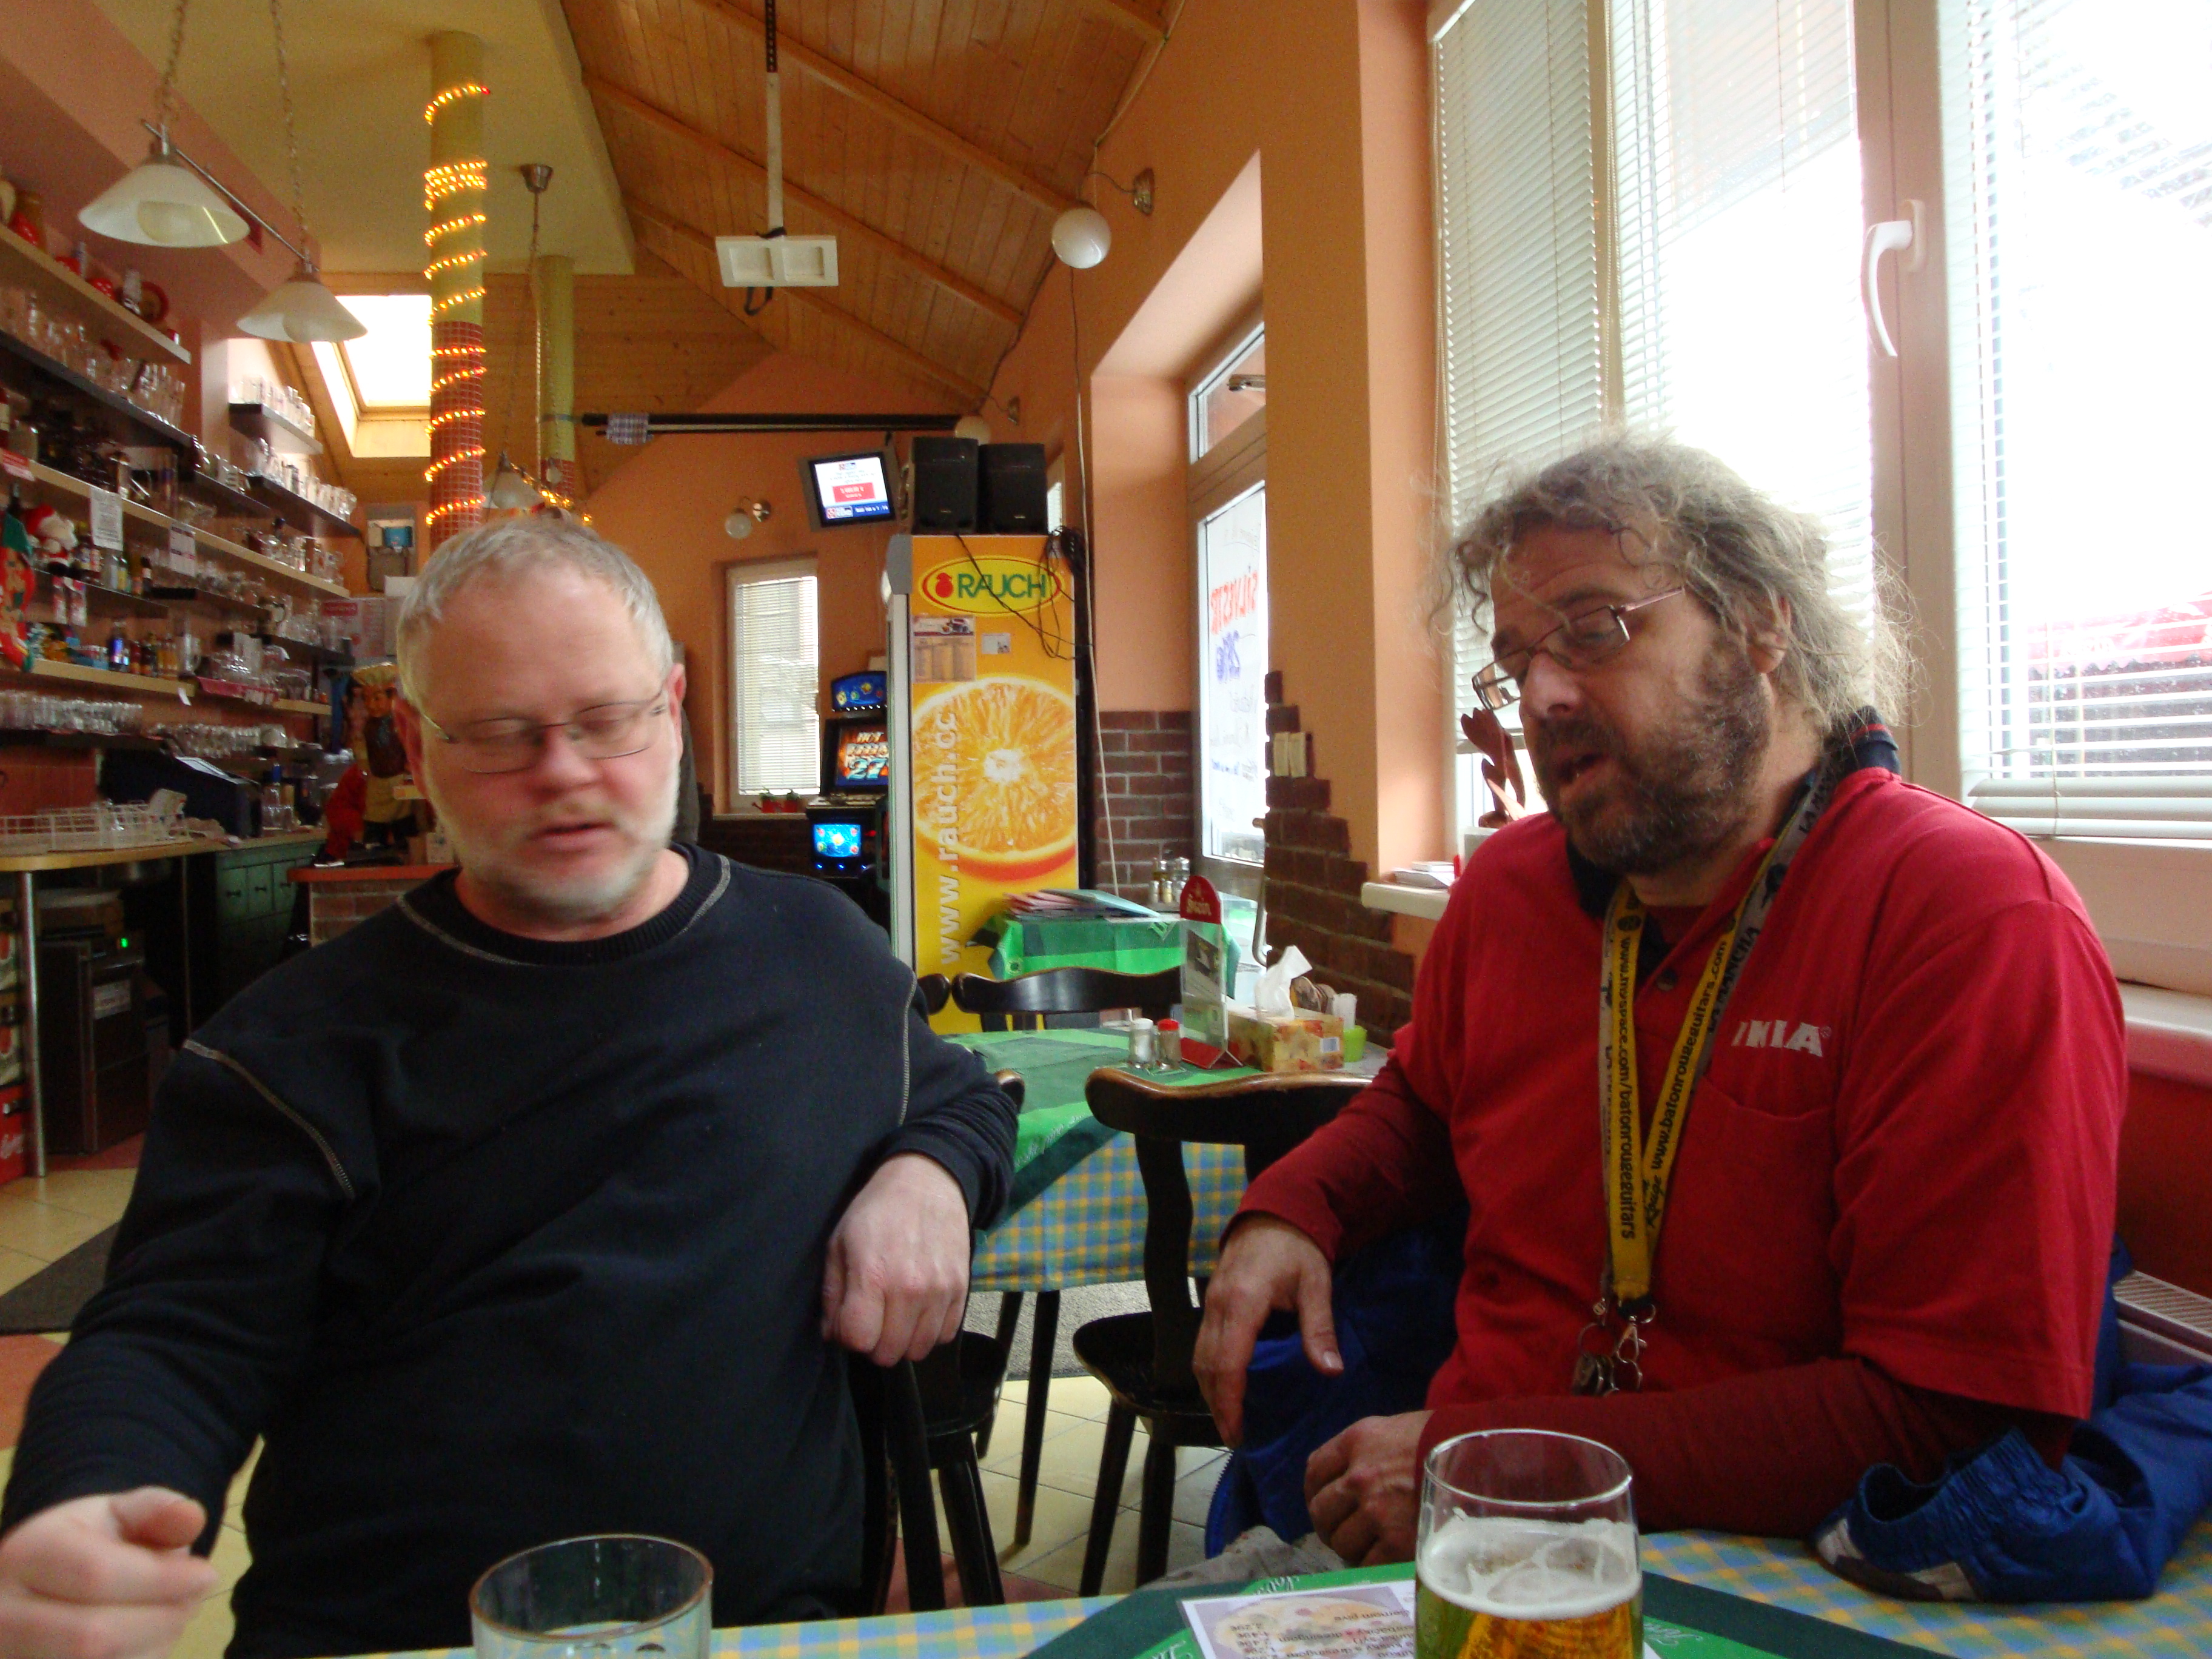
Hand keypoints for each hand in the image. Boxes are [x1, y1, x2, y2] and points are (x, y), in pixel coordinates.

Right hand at [0, 1489, 216, 1658]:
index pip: (95, 1575)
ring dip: (151, 1647)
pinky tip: (144, 1643)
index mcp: (25, 1555)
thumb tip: (191, 1518)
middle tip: (190, 1603)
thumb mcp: (119, 1514)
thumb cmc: (86, 1546)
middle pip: (93, 1637)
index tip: (207, 1575)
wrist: (36, 1588)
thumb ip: (156, 1511)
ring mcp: (11, 1657)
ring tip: (165, 1618)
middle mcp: (4, 1615)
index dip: (161, 1580)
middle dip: (159, 1620)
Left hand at [822, 1154, 971, 1364]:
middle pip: (888, 1353)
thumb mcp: (839, 1243)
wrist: (928, 1182)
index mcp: (873, 1276)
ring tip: (896, 1316)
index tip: (850, 1321)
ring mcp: (940, 1292)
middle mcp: (909, 1289)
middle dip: (873, 1343)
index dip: (848, 1336)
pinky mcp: (962, 1290)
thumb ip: (832, 1293)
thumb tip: (832, 1334)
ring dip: (903, 1340)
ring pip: (918, 1350)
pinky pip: (945, 1336)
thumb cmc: (877, 1211)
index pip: (858, 1340)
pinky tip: (919, 1311)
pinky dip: (930, 1332)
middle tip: (872, 1319)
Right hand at [1193, 1215, 1340, 1445]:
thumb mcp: (1316, 1284)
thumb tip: (1331, 1371)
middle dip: (1217, 1405)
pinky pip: (1203, 1344)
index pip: (1228, 1362)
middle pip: (1207, 1365)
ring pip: (1199, 1356)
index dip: (1230, 1401)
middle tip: (1234, 1436)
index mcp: (1243, 1302)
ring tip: (1229, 1419)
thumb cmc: (1298, 1249)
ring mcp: (1211, 1303)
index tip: (1237, 1431)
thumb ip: (1319, 1329)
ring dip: (1210, 1391)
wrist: (1275, 1212)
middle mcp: (1218, 1305)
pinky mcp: (1212, 1302)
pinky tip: (1226, 1387)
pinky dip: (1210, 1371)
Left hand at [1304, 1412, 1428, 1565]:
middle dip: (1328, 1524)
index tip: (1320, 1501)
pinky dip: (1371, 1563)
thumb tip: (1348, 1477)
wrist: (1482, 1461)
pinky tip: (1383, 1556)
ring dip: (1350, 1546)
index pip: (1315, 1469)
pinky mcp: (1396, 1542)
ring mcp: (1376, 1511)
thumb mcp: (1396, 1430)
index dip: (1314, 1490)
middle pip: (1321, 1510)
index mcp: (1357, 1442)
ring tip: (1367, 1545)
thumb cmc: (1443, 1440)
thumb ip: (1366, 1451)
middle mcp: (1359, 1476)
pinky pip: (1367, 1562)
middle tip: (1342, 1531)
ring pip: (1341, 1541)